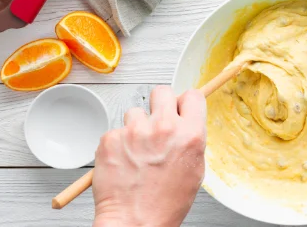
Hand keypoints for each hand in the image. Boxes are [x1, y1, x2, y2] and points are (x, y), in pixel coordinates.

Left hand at [92, 86, 206, 226]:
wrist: (135, 223)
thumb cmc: (165, 203)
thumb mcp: (195, 169)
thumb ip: (191, 139)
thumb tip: (186, 119)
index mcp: (190, 134)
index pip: (192, 95)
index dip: (185, 102)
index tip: (180, 109)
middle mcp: (164, 128)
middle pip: (162, 92)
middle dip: (159, 105)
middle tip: (156, 124)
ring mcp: (135, 131)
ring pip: (135, 112)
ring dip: (136, 127)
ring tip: (137, 153)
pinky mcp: (111, 138)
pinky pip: (116, 131)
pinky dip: (118, 144)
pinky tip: (124, 162)